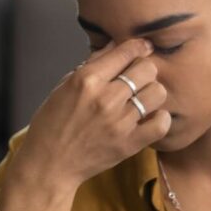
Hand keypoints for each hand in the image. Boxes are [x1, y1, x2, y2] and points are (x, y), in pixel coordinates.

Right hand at [3, 38, 172, 202]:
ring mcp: (119, 122)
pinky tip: (150, 118)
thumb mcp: (64, 86)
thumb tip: (116, 45)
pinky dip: (161, 119)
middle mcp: (105, 98)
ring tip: (142, 99)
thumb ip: (92, 65)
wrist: (49, 164)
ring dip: (152, 93)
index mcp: (86, 79)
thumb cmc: (52, 123)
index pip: (126, 51)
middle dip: (144, 70)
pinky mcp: (129, 144)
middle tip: (138, 79)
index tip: (142, 49)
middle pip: (147, 69)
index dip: (138, 47)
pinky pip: (162, 123)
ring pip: (157, 92)